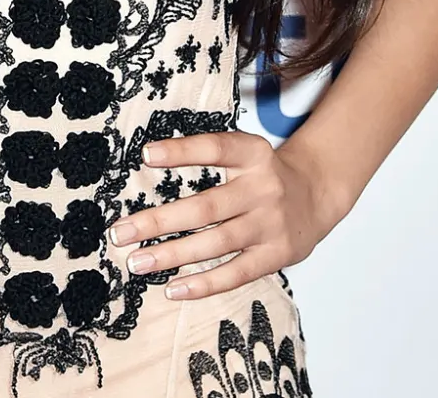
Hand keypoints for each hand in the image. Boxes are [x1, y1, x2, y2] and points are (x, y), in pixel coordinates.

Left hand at [105, 130, 348, 299]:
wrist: (318, 194)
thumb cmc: (264, 174)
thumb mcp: (246, 152)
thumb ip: (208, 155)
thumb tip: (149, 160)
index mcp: (253, 154)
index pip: (213, 149)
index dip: (180, 152)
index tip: (145, 155)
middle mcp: (262, 187)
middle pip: (205, 207)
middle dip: (158, 221)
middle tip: (120, 233)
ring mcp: (270, 223)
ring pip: (215, 243)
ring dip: (172, 256)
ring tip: (138, 262)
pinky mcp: (276, 255)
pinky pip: (236, 273)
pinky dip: (204, 284)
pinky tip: (174, 288)